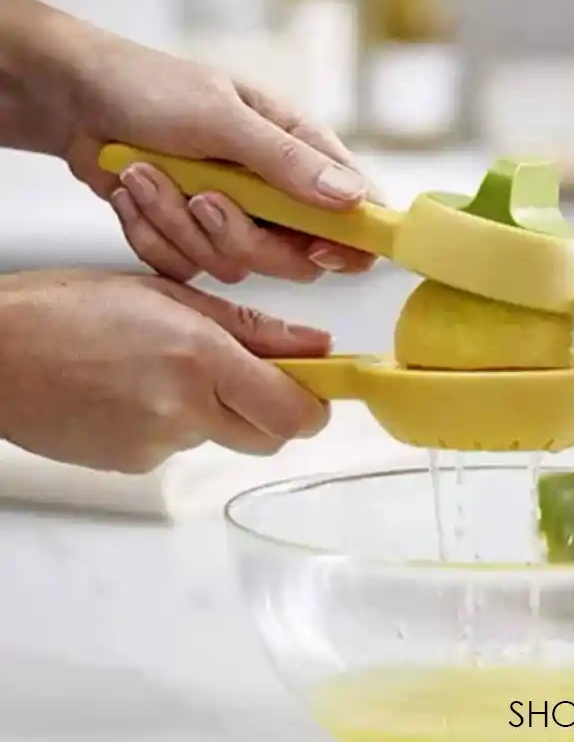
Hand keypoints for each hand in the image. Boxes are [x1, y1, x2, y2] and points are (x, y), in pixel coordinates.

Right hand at [0, 270, 330, 473]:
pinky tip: (137, 391)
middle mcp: (183, 411)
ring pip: (221, 438)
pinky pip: (179, 447)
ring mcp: (156, 446)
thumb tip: (313, 346)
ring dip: (216, 410)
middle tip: (248, 373)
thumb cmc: (68, 309)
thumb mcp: (169, 296)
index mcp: (199, 358)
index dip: (315, 407)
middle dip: (273, 411)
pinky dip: (175, 422)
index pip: (291, 412)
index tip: (316, 389)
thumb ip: (251, 327)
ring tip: (166, 369)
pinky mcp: (132, 466)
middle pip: (269, 437)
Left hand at [1, 0, 377, 282]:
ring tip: (146, 174)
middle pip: (296, 260)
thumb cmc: (152, 89)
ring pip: (236, 267)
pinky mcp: (193, 242)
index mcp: (300, 154)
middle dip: (240, 236)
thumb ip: (288, 162)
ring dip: (180, 226)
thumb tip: (355, 198)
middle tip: (205, 197)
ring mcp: (235, 222)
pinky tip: (134, 193)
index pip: (358, 211)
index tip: (319, 248)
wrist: (74, 102)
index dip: (352, 241)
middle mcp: (276, 196)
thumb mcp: (223, 118)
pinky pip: (188, 269)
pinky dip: (152, 235)